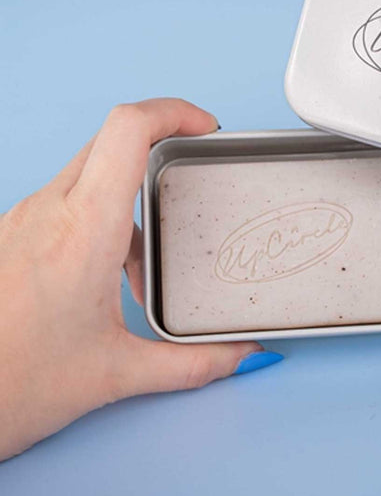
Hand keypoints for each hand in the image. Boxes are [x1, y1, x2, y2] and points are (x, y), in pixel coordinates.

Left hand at [0, 98, 281, 460]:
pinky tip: (105, 274)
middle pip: (113, 139)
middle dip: (160, 149)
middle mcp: (50, 210)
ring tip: (143, 265)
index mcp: (85, 229)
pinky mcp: (14, 230)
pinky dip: (100, 219)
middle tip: (189, 174)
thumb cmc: (14, 384)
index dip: (174, 111)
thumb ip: (195, 363)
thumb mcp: (118, 373)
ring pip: (91, 171)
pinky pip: (67, 199)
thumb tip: (243, 356)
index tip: (204, 126)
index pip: (128, 129)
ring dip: (129, 199)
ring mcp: (26, 216)